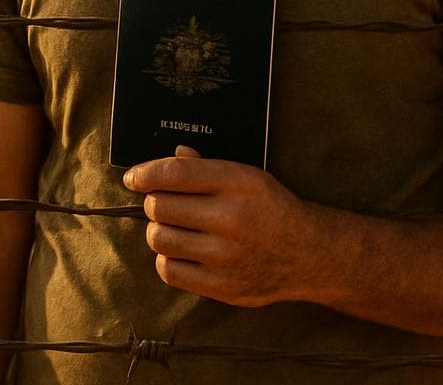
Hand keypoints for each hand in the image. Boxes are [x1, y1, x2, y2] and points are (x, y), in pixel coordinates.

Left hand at [122, 146, 322, 306]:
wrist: (309, 254)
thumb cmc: (273, 209)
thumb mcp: (249, 177)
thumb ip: (208, 167)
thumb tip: (171, 157)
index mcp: (239, 183)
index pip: (174, 173)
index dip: (145, 173)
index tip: (133, 177)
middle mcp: (232, 218)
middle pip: (160, 206)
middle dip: (154, 202)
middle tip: (164, 203)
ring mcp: (226, 256)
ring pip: (159, 238)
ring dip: (159, 230)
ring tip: (174, 227)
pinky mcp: (221, 286)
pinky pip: (169, 270)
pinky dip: (167, 258)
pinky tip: (181, 250)